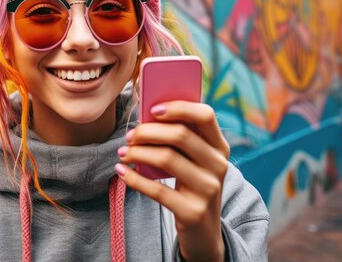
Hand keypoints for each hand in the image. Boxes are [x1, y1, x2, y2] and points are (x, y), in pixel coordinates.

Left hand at [115, 101, 229, 261]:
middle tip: (129, 136)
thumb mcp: (196, 162)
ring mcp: (208, 189)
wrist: (204, 234)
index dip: (179, 107)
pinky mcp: (193, 211)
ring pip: (166, 158)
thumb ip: (182, 139)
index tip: (153, 109)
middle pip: (180, 135)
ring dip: (138, 153)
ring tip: (123, 153)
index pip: (205, 115)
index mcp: (220, 147)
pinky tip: (122, 172)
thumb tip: (147, 115)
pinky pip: (157, 189)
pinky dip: (134, 179)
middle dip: (148, 131)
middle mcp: (219, 165)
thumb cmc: (192, 187)